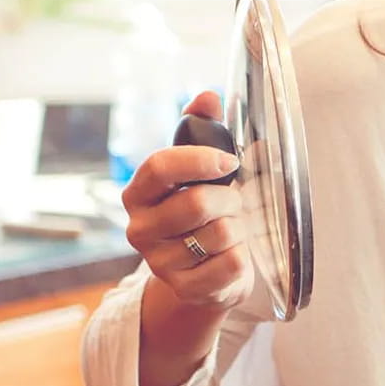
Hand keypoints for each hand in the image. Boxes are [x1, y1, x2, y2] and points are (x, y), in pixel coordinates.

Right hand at [121, 92, 253, 310]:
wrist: (206, 276)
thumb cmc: (205, 215)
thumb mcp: (201, 173)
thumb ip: (203, 131)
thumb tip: (208, 96)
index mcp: (139, 194)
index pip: (158, 167)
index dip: (199, 160)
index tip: (230, 162)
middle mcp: (140, 229)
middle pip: (197, 203)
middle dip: (231, 199)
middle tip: (236, 203)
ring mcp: (160, 263)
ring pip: (221, 234)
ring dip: (241, 228)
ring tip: (234, 230)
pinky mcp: (186, 289)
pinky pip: (233, 265)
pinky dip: (245, 257)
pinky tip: (234, 256)